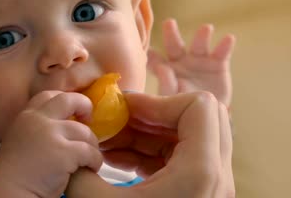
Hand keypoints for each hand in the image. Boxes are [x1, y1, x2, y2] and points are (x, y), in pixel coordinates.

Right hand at [0, 92, 102, 197]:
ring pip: (85, 132)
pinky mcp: (64, 152)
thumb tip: (65, 122)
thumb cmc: (17, 173)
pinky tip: (91, 168)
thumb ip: (37, 127)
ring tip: (88, 159)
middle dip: (85, 106)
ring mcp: (51, 134)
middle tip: (89, 121)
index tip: (73, 113)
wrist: (10, 193)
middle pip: (70, 100)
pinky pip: (90, 152)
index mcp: (26, 117)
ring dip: (92, 146)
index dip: (65, 100)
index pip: (49, 95)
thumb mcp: (21, 139)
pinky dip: (95, 161)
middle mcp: (38, 120)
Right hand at [65, 92, 234, 197]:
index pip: (199, 106)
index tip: (124, 109)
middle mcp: (216, 176)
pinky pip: (181, 157)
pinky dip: (151, 151)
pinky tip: (116, 158)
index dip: (158, 101)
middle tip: (120, 120)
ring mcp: (212, 186)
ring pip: (190, 136)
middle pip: (201, 117)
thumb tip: (74, 139)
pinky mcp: (200, 194)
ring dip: (149, 131)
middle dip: (155, 113)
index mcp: (200, 173)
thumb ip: (82, 165)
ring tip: (109, 140)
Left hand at [148, 19, 234, 105]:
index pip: (155, 60)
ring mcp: (200, 60)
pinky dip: (225, 45)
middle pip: (175, 45)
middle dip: (172, 34)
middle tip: (169, 23)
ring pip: (200, 44)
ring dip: (202, 35)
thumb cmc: (185, 110)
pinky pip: (222, 52)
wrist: (210, 115)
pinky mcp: (218, 63)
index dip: (151, 56)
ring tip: (206, 28)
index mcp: (166, 69)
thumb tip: (161, 68)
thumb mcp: (174, 100)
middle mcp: (181, 60)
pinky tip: (229, 39)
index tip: (148, 52)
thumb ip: (166, 86)